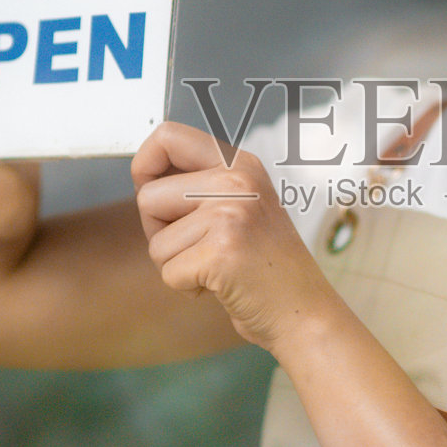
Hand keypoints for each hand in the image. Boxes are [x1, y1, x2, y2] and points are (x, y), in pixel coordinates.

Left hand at [131, 122, 337, 353]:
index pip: (168, 136)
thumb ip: (200, 184)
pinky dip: (186, 287)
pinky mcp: (222, 252)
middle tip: (196, 247)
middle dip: (158, 231)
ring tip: (215, 267)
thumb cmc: (266, 265)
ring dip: (175, 264)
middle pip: (149, 196)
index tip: (152, 193)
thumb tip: (144, 175)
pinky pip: (169, 272)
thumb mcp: (242, 204)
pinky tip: (220, 284)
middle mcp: (237, 180)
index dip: (144, 166)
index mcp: (240, 163)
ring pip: (156, 240)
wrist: (303, 310)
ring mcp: (231, 214)